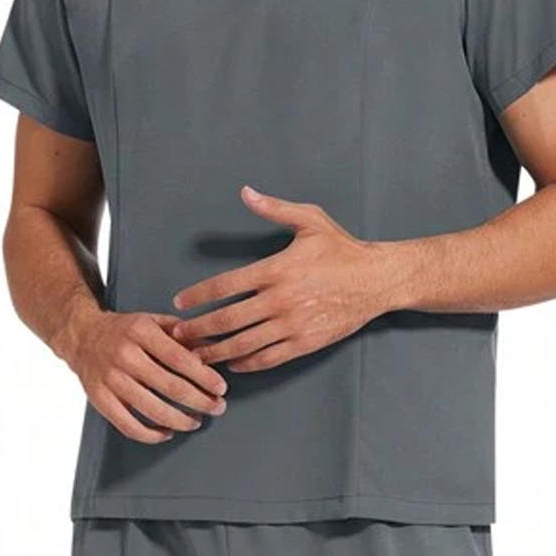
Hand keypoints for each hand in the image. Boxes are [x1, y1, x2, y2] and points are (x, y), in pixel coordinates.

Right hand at [65, 307, 228, 443]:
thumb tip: (209, 350)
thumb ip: (180, 333)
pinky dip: (150, 434)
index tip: (221, 387)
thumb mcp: (152, 320)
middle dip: (199, 400)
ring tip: (196, 421)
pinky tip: (166, 432)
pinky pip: (127, 425)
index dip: (203, 376)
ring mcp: (110, 379)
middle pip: (169, 386)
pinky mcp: (99, 399)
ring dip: (179, 420)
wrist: (83, 336)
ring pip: (151, 409)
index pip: (179, 358)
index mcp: (141, 332)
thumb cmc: (124, 329)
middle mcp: (125, 355)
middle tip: (217, 407)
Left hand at [170, 186, 395, 371]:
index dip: (197, 296)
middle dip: (198, 330)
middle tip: (178, 335)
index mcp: (276, 269)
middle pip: (228, 320)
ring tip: (197, 356)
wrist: (376, 279)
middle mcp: (280, 300)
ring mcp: (292, 324)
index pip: (225, 286)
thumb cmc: (342, 248)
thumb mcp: (309, 220)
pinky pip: (268, 357)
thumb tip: (246, 192)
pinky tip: (233, 362)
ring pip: (244, 343)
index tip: (180, 303)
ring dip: (215, 351)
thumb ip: (274, 208)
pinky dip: (247, 362)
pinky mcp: (305, 342)